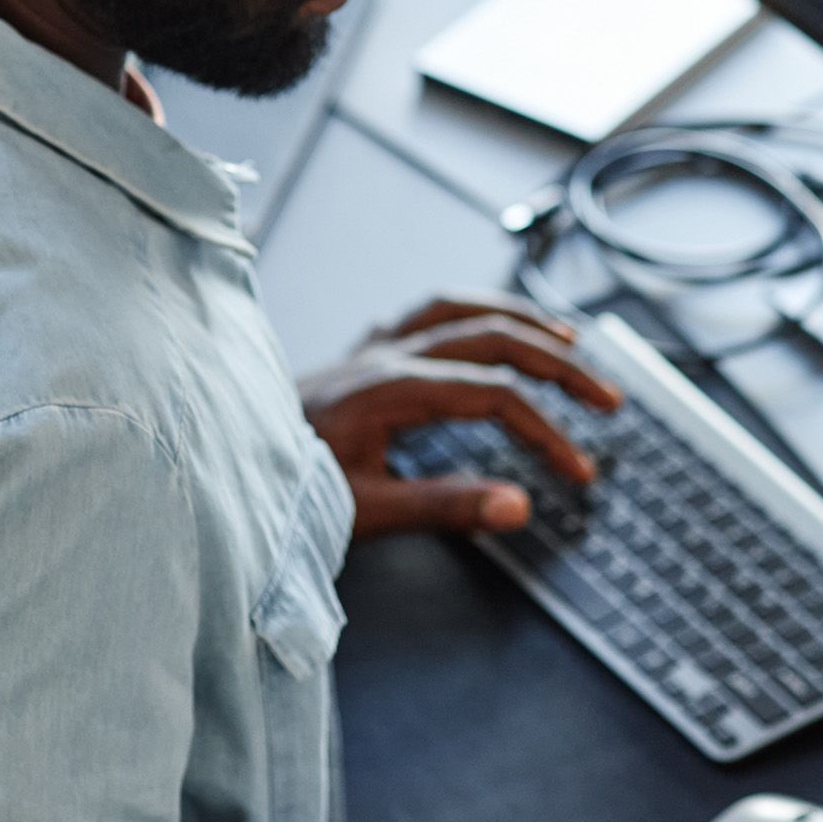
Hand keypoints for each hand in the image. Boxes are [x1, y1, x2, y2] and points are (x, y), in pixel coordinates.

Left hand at [302, 292, 622, 538]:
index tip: (579, 472)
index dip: (547, 432)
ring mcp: (367, 349)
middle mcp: (382, 355)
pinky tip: (486, 327)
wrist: (215, 468)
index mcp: (389, 389)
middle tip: (607, 398)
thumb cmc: (281, 493)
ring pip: (460, 310)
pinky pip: (424, 315)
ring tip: (568, 338)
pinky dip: (468, 315)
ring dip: (520, 320)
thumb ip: (445, 507)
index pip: (496, 397)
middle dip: (560, 365)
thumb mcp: (365, 511)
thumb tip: (520, 507)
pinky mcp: (356, 357)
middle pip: (493, 337)